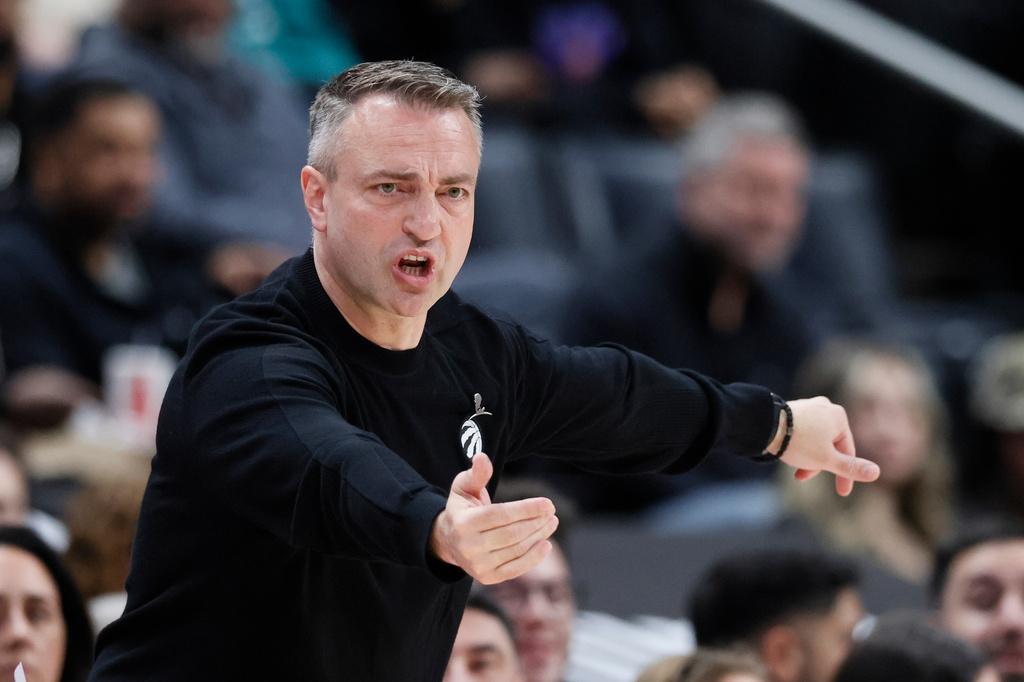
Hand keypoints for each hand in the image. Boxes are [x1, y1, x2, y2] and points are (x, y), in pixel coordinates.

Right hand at [430, 453, 557, 584]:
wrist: (448, 541)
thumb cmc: (462, 509)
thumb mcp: (464, 488)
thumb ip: (476, 474)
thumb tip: (482, 457)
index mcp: (463, 523)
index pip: (501, 515)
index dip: (527, 509)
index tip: (547, 503)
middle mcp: (469, 547)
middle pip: (512, 534)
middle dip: (536, 522)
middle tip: (552, 512)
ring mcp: (478, 565)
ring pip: (517, 550)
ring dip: (539, 536)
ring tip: (551, 523)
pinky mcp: (487, 577)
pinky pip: (516, 568)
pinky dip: (534, 558)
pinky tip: (546, 544)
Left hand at [773, 397, 879, 495]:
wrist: (764, 425)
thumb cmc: (798, 442)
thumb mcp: (827, 460)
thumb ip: (851, 467)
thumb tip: (876, 473)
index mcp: (839, 417)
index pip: (848, 451)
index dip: (845, 475)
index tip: (842, 493)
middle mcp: (826, 407)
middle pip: (830, 445)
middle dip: (819, 465)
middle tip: (803, 477)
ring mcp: (809, 406)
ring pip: (815, 440)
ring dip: (808, 457)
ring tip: (794, 467)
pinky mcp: (793, 409)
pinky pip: (803, 432)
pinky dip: (799, 446)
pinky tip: (788, 453)